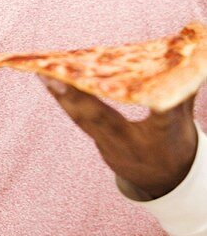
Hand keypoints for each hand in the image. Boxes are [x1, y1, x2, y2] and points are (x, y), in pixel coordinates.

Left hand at [42, 78, 197, 199]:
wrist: (165, 183)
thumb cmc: (177, 142)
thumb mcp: (184, 118)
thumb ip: (183, 89)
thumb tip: (191, 53)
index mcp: (164, 137)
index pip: (161, 117)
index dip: (152, 101)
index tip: (137, 86)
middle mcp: (134, 145)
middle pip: (104, 120)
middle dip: (79, 99)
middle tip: (56, 75)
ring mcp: (113, 149)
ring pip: (85, 121)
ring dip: (63, 97)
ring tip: (44, 73)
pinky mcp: (101, 147)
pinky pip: (81, 122)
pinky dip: (67, 102)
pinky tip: (51, 82)